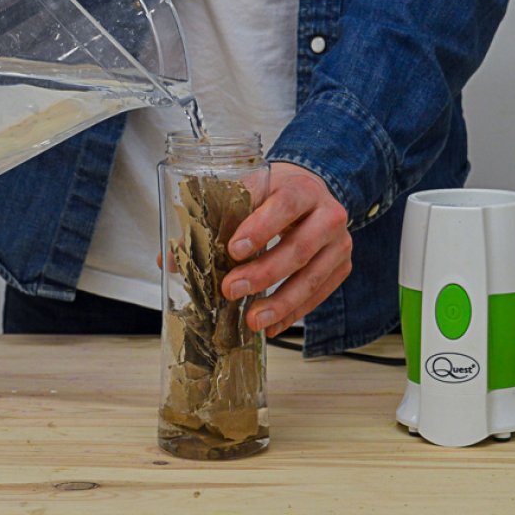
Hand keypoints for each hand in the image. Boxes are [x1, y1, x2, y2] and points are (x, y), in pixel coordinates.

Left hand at [221, 162, 352, 337]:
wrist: (313, 194)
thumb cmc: (275, 194)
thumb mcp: (248, 193)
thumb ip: (212, 220)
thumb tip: (171, 259)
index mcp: (301, 188)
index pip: (284, 205)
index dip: (260, 227)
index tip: (233, 249)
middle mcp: (328, 214)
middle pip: (299, 247)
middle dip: (264, 273)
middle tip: (231, 290)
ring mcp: (339, 243)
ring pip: (312, 277)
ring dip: (280, 302)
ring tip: (252, 320)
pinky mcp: (342, 266)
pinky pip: (319, 294)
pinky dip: (294, 312)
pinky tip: (272, 326)